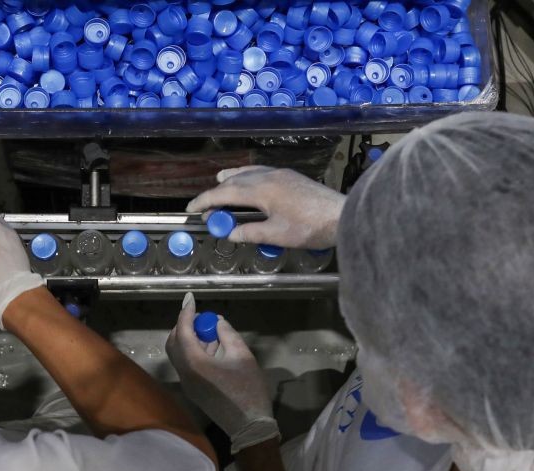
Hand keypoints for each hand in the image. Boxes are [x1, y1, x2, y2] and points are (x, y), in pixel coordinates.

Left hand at [166, 293, 279, 454]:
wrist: (249, 426)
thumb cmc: (248, 389)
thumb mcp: (242, 355)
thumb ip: (227, 334)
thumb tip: (216, 321)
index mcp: (195, 363)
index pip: (183, 331)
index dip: (186, 312)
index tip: (191, 298)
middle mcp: (184, 372)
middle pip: (174, 342)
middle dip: (184, 326)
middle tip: (201, 318)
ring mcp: (186, 383)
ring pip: (178, 354)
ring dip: (189, 339)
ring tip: (210, 332)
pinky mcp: (192, 390)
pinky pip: (186, 364)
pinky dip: (194, 352)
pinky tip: (212, 349)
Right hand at [186, 166, 345, 249]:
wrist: (342, 216)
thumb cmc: (310, 228)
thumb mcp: (277, 235)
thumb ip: (250, 233)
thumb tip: (230, 233)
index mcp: (262, 190)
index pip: (225, 194)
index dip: (206, 201)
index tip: (192, 209)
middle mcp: (268, 177)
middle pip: (234, 182)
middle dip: (215, 193)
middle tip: (204, 206)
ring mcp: (280, 174)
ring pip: (248, 173)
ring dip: (231, 180)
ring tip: (219, 183)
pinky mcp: (290, 177)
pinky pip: (261, 172)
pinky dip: (247, 176)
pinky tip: (249, 181)